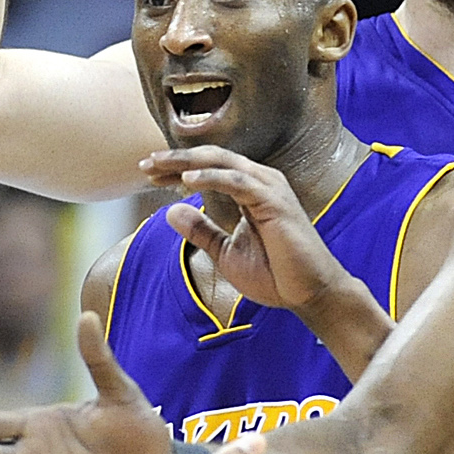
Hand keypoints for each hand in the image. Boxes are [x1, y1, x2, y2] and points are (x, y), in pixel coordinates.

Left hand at [143, 147, 352, 310]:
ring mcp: (269, 188)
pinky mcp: (274, 201)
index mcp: (250, 190)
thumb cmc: (275, 274)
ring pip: (222, 162)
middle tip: (145, 164)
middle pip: (211, 158)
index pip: (208, 169)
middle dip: (175, 159)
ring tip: (157, 166)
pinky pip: (237, 181)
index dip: (176, 168)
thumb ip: (201, 230)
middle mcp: (260, 181)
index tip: (148, 174)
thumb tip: (170, 210)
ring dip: (187, 162)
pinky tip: (187, 180)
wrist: (309, 294)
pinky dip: (211, 177)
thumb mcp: (225, 252)